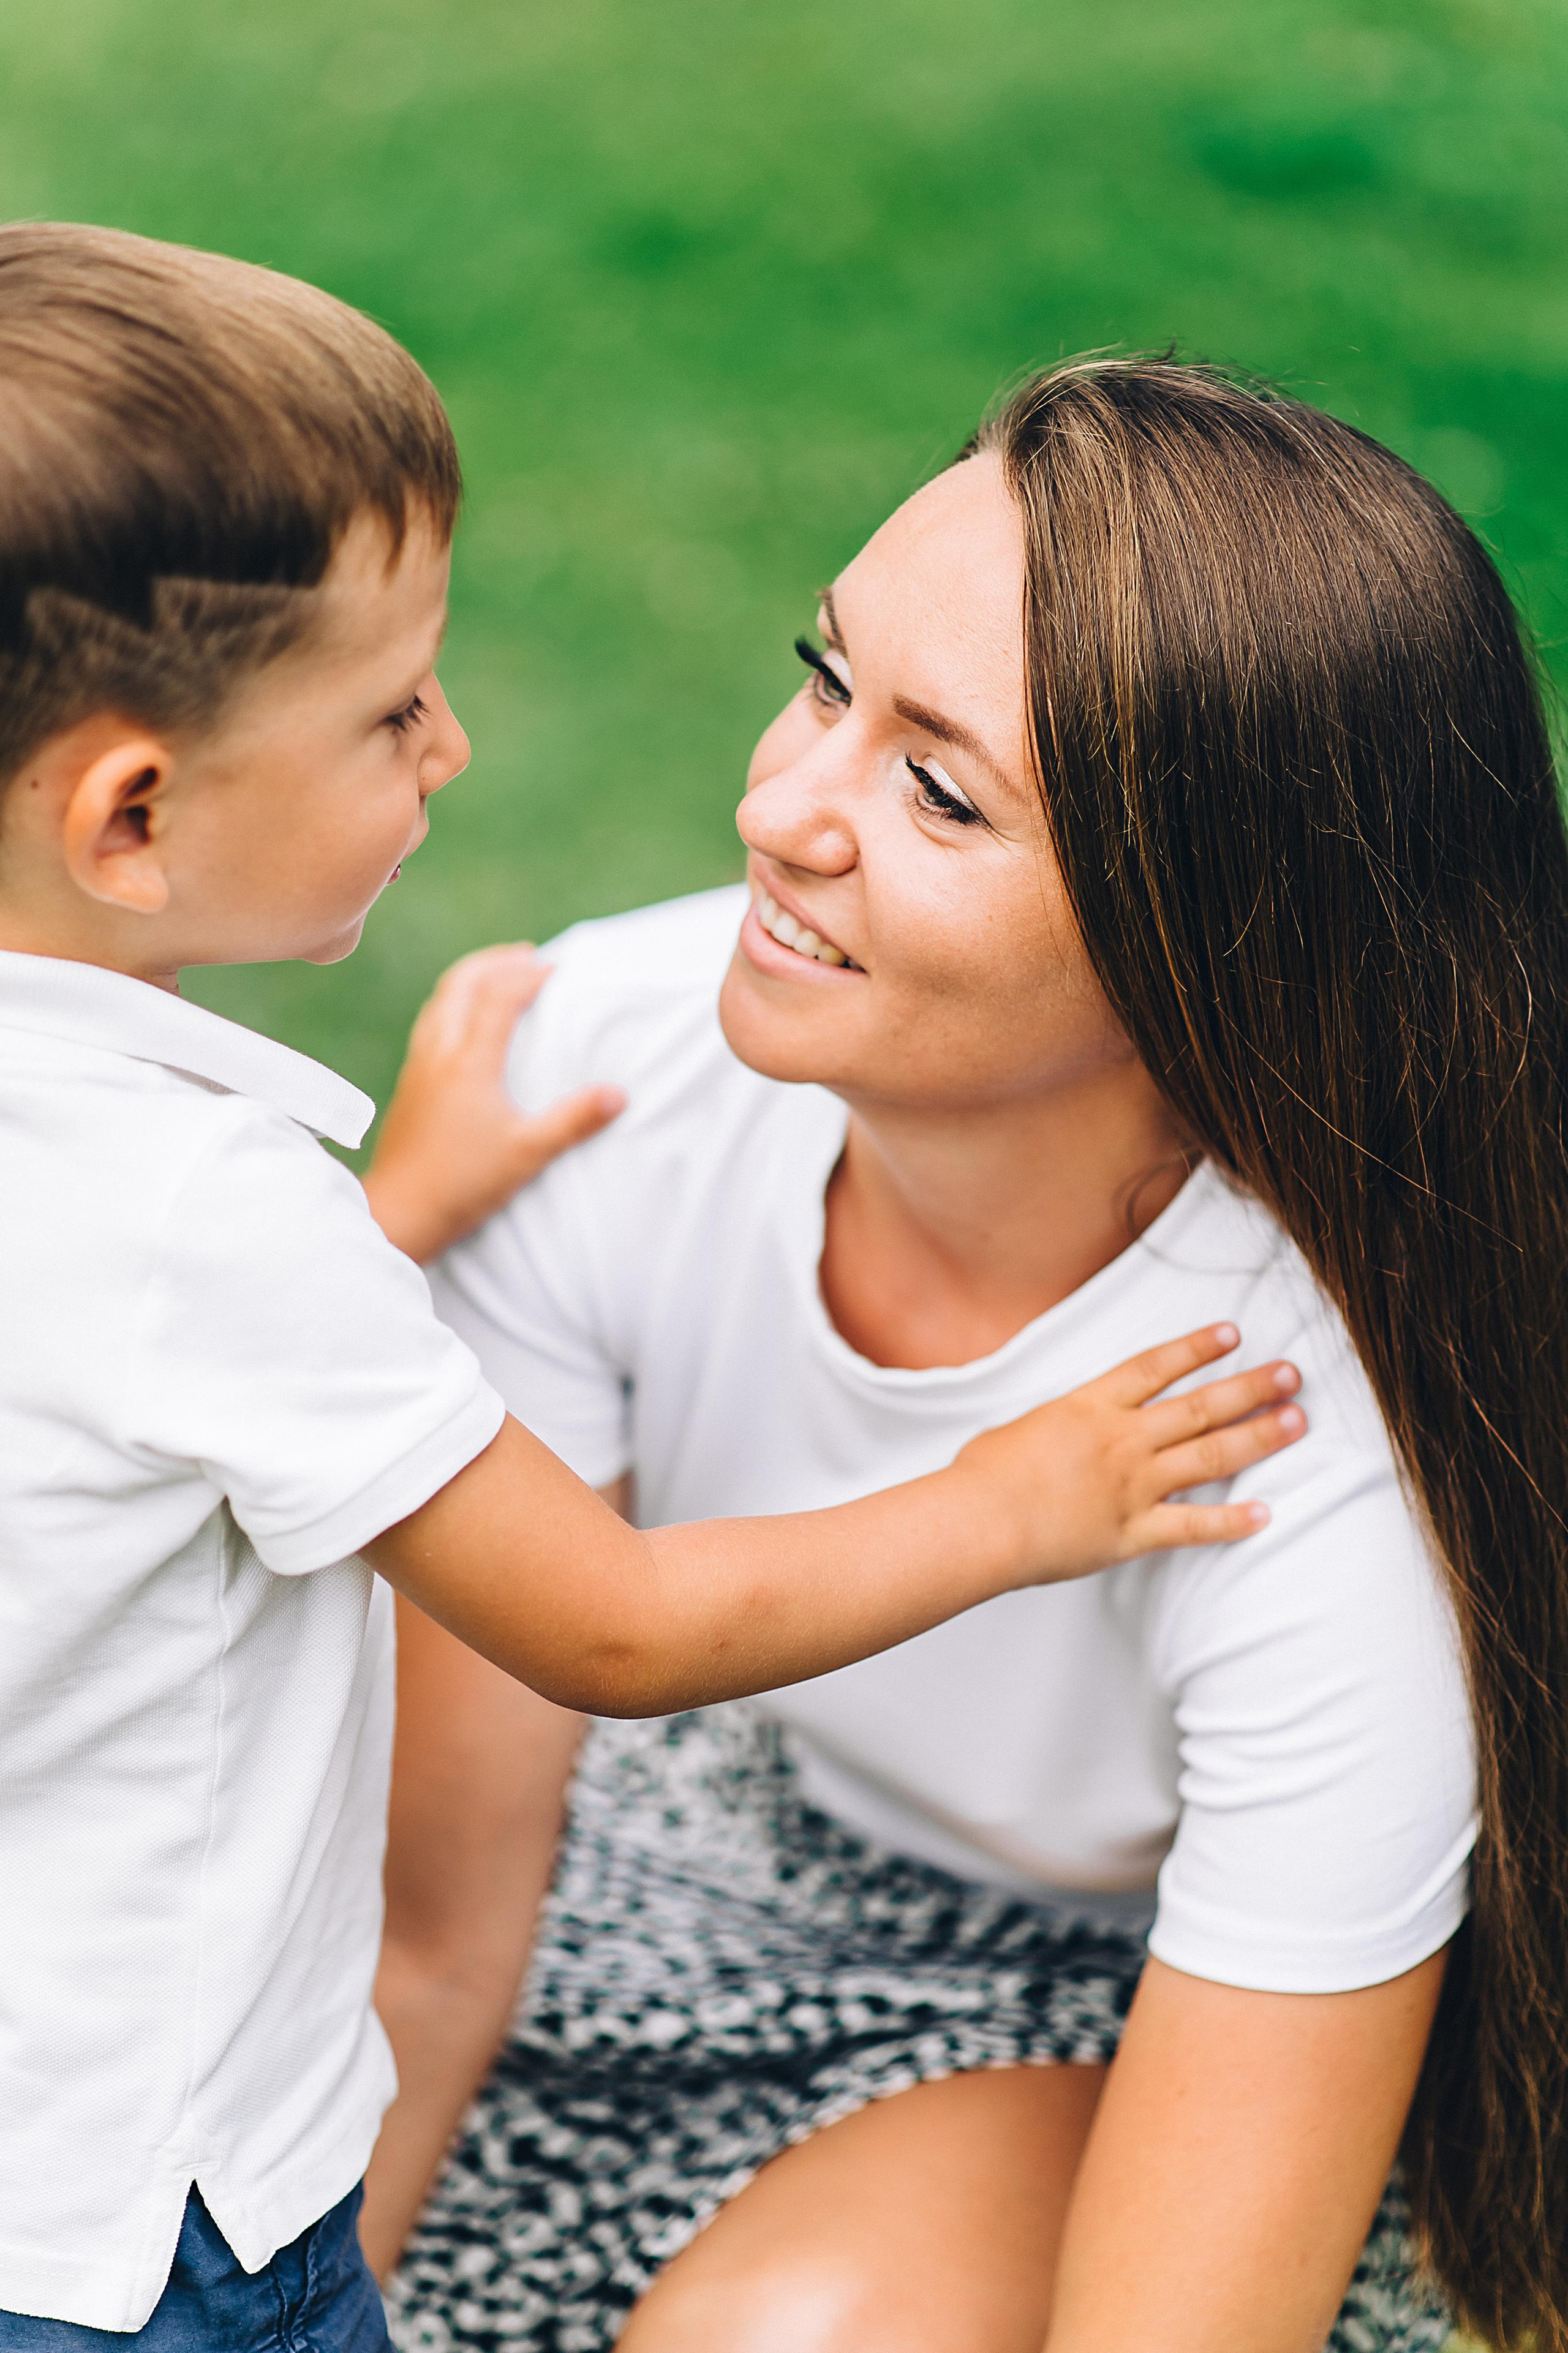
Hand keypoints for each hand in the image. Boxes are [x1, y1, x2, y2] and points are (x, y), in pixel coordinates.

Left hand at [363, 945, 625, 1262]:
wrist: (400, 1212)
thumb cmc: (464, 1184)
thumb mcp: (528, 1154)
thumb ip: (574, 1121)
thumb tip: (619, 1094)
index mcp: (469, 1063)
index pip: (500, 996)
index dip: (531, 975)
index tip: (561, 968)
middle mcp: (439, 1053)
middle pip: (462, 983)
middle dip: (497, 963)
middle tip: (529, 956)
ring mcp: (419, 1066)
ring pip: (441, 1000)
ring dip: (472, 978)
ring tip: (500, 976)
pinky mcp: (410, 1082)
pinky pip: (431, 1023)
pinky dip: (454, 1003)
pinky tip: (467, 1022)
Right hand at [953, 1323, 1304, 1584]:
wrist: (978, 1520)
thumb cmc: (983, 1475)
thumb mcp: (1021, 1427)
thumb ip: (1059, 1424)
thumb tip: (1066, 1427)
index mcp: (1090, 1407)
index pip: (1155, 1367)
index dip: (1197, 1348)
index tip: (1232, 1333)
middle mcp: (1122, 1440)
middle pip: (1199, 1406)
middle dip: (1251, 1387)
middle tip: (1292, 1374)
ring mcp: (1132, 1485)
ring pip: (1209, 1455)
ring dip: (1258, 1437)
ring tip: (1296, 1421)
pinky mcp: (1132, 1531)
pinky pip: (1193, 1526)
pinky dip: (1232, 1522)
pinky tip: (1266, 1513)